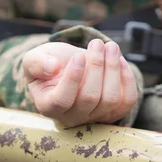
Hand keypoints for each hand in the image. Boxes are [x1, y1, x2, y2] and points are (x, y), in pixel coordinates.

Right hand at [23, 39, 138, 127]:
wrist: (67, 68)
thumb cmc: (49, 64)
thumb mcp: (34, 58)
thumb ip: (36, 62)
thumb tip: (51, 67)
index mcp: (48, 106)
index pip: (62, 100)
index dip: (72, 78)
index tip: (78, 56)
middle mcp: (71, 117)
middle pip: (90, 98)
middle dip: (96, 67)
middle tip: (96, 43)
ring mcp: (93, 117)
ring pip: (110, 99)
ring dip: (113, 69)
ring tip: (110, 46)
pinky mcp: (111, 112)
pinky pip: (126, 102)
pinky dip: (127, 81)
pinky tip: (121, 61)